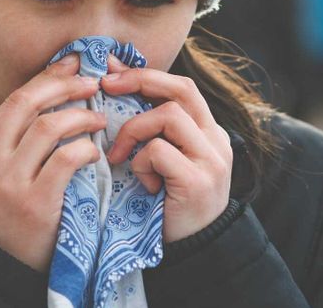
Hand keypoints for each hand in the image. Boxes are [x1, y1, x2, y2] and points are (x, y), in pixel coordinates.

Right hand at [0, 53, 106, 272]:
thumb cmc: (7, 221)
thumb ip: (12, 144)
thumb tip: (51, 95)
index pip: (13, 100)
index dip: (46, 78)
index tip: (71, 65)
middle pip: (27, 102)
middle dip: (64, 85)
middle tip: (92, 82)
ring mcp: (8, 183)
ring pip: (50, 126)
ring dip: (82, 116)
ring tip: (100, 119)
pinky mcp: (34, 203)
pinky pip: (67, 159)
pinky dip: (86, 148)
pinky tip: (95, 152)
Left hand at [100, 54, 232, 242]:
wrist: (194, 252)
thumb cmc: (168, 205)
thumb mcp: (162, 161)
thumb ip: (150, 130)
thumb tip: (112, 85)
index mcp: (208, 131)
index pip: (181, 86)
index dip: (145, 73)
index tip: (111, 71)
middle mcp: (216, 140)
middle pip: (181, 89)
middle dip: (139, 81)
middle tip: (107, 87)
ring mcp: (211, 159)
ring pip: (168, 116)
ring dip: (135, 131)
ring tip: (121, 157)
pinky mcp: (198, 180)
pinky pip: (159, 151)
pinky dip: (141, 163)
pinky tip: (145, 184)